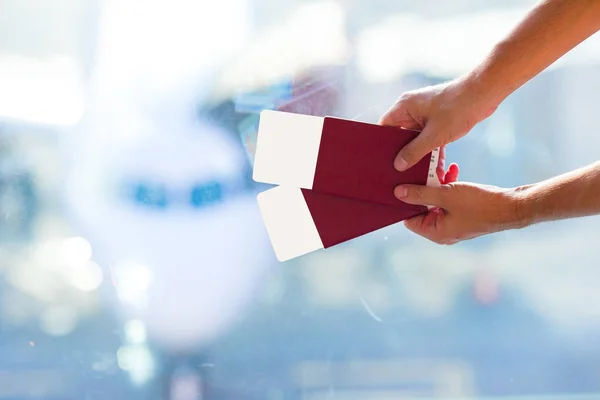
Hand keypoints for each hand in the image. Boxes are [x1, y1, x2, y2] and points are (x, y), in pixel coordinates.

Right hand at [379, 79, 496, 171]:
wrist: (484, 93)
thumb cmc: (458, 108)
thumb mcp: (434, 136)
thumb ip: (414, 151)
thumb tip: (398, 165)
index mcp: (404, 106)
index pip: (384, 126)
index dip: (381, 143)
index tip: (381, 160)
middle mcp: (411, 108)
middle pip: (399, 134)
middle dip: (402, 152)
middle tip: (399, 170)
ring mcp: (425, 113)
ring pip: (415, 138)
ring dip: (419, 152)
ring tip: (417, 171)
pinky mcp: (437, 118)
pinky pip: (428, 136)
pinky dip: (431, 148)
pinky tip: (436, 164)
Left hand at [395, 164, 524, 244]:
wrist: (512, 206)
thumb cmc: (479, 204)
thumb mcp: (446, 195)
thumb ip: (420, 194)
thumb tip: (398, 193)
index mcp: (436, 232)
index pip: (409, 219)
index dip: (405, 201)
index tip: (401, 184)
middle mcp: (443, 231)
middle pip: (422, 208)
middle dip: (422, 188)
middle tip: (420, 170)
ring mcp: (454, 222)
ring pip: (436, 201)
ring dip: (437, 184)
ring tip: (439, 167)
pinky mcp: (464, 213)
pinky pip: (449, 200)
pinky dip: (449, 186)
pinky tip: (452, 170)